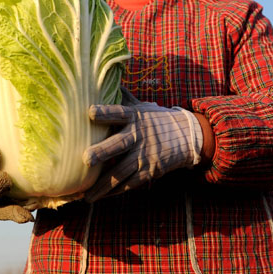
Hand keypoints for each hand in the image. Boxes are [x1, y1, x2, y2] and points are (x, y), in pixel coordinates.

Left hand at [82, 98, 202, 201]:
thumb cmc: (157, 119)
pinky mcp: (149, 171)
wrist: (187, 136)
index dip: (105, 112)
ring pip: (121, 171)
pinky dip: (114, 192)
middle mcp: (139, 135)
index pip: (118, 112)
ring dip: (103, 185)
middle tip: (85, 159)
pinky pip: (129, 184)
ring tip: (86, 196)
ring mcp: (144, 155)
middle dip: (102, 152)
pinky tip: (100, 197)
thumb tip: (105, 76)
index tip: (89, 112)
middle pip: (119, 144)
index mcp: (135, 116)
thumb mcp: (142, 105)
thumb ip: (123, 97)